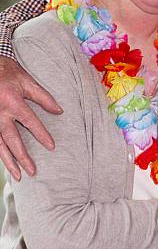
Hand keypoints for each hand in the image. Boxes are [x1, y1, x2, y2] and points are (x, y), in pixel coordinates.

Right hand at [0, 57, 61, 179]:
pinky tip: (6, 164)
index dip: (41, 135)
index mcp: (12, 101)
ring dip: (8, 161)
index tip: (51, 147)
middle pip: (12, 139)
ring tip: (18, 175)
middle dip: (22, 157)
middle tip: (33, 171)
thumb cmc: (8, 72)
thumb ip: (43, 97)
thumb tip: (59, 111)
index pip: (30, 122)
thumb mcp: (27, 80)